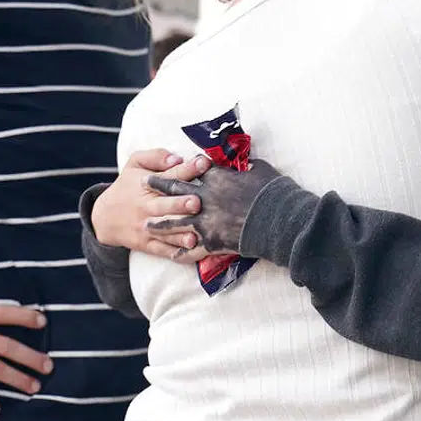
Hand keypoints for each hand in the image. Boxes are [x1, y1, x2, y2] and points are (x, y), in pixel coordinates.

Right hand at [90, 150, 208, 255]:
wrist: (104, 217)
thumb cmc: (127, 186)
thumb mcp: (134, 164)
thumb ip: (156, 156)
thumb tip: (177, 158)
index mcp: (147, 185)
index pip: (168, 176)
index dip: (187, 169)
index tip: (203, 163)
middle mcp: (147, 207)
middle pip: (164, 206)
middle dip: (180, 204)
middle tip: (196, 202)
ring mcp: (147, 228)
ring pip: (165, 232)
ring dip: (181, 234)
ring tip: (195, 235)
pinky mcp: (147, 244)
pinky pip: (163, 251)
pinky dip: (176, 253)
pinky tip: (191, 253)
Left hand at [146, 158, 284, 255]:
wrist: (277, 218)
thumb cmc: (272, 191)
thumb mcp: (261, 170)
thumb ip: (249, 167)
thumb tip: (248, 164)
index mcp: (216, 178)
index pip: (194, 169)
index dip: (183, 167)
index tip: (172, 165)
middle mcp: (204, 198)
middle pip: (174, 191)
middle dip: (158, 187)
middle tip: (143, 183)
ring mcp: (204, 222)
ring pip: (175, 222)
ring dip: (160, 224)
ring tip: (147, 225)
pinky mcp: (210, 242)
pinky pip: (191, 250)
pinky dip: (182, 254)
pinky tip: (172, 256)